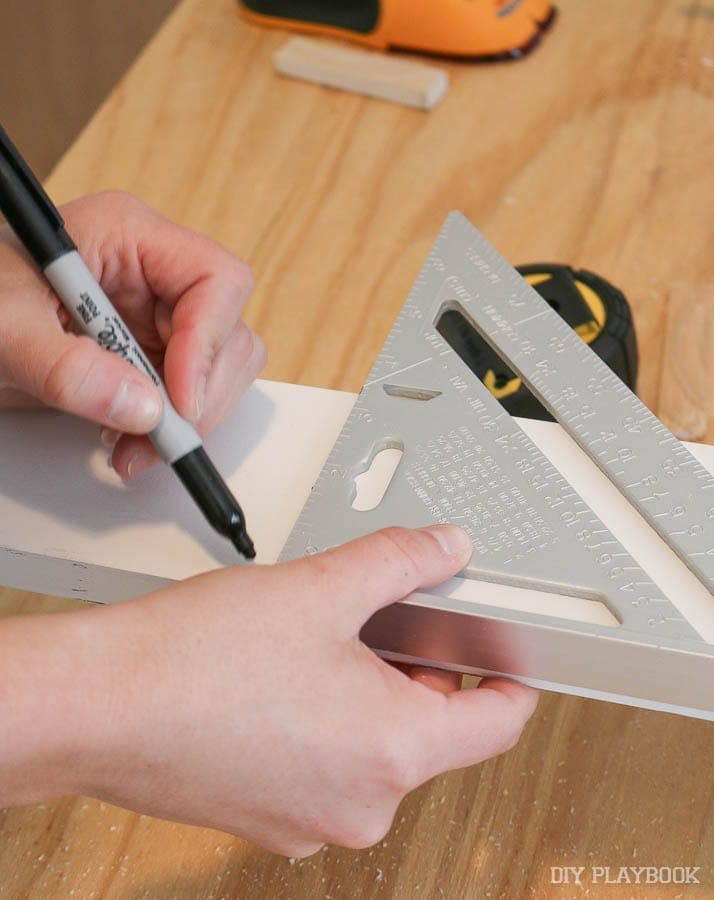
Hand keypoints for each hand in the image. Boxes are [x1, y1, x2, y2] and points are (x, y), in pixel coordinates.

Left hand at [0, 191, 264, 476]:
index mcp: (129, 235)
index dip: (209, 342)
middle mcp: (156, 274)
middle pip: (227, 332)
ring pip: (218, 371)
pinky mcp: (151, 356)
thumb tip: (141, 408)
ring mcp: (157, 316)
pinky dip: (169, 430)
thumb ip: (67, 369)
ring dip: (188, 420)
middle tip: (161, 438)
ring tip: (134, 447)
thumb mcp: (6, 329)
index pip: (216, 279)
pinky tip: (129, 441)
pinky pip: (190, 397)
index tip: (181, 400)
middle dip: (201, 394)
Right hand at [4, 526, 536, 854]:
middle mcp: (362, 806)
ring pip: (378, 749)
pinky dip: (328, 727)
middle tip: (390, 619)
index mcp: (394, 753)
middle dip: (422, 671)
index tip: (505, 650)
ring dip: (370, 696)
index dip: (511, 675)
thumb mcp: (322, 587)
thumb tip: (445, 547)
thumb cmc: (194, 661)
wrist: (97, 705)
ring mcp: (313, 823)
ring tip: (323, 644)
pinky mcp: (271, 820)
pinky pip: (329, 769)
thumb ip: (401, 561)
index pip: (499, 722)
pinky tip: (286, 682)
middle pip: (434, 732)